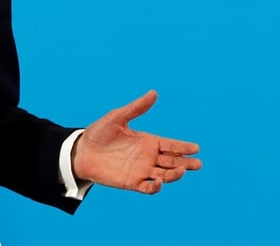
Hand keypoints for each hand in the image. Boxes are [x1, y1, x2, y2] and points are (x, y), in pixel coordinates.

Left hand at [72, 89, 201, 194]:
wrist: (81, 152)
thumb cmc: (99, 133)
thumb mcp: (117, 117)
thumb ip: (136, 108)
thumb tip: (154, 92)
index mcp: (148, 141)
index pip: (171, 145)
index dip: (183, 147)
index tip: (196, 148)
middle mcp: (148, 157)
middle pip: (173, 161)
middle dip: (186, 163)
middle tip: (198, 164)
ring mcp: (141, 170)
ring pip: (164, 175)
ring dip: (174, 175)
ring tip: (181, 171)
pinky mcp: (131, 182)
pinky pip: (147, 188)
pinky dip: (155, 187)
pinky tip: (158, 182)